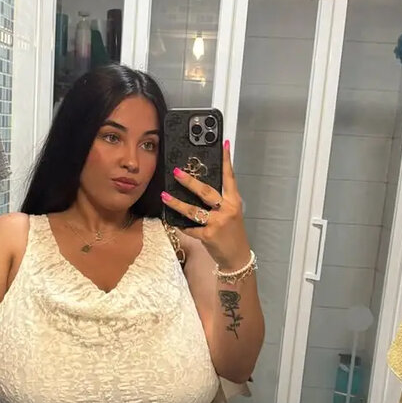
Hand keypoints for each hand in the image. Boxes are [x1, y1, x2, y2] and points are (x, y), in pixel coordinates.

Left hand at [162, 140, 250, 268]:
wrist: (237, 257)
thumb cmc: (232, 233)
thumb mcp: (231, 213)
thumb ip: (220, 201)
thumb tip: (201, 186)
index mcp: (233, 201)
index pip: (230, 177)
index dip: (226, 161)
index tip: (223, 145)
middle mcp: (227, 210)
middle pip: (206, 192)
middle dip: (190, 181)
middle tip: (176, 172)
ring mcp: (217, 223)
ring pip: (193, 210)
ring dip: (176, 203)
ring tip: (165, 196)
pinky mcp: (208, 236)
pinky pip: (189, 228)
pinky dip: (180, 225)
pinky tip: (172, 220)